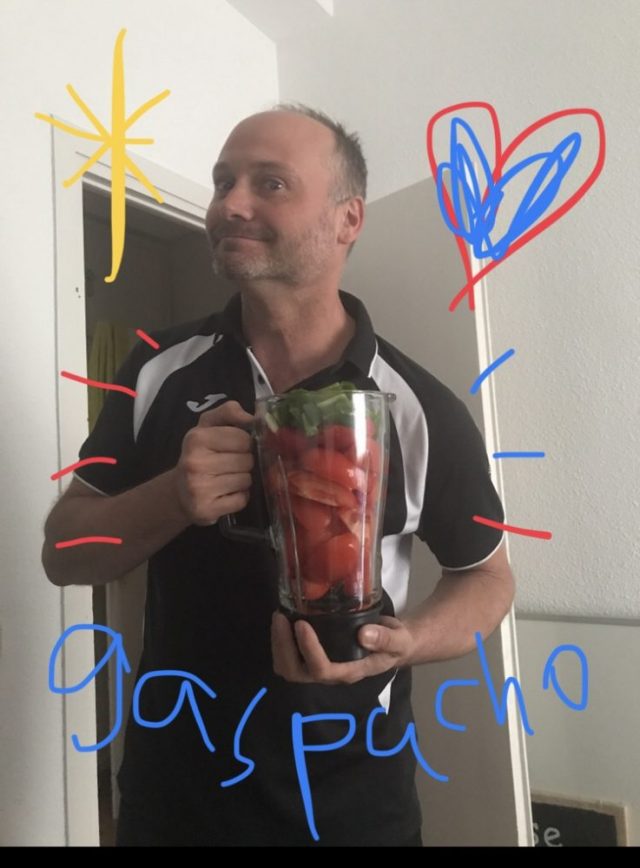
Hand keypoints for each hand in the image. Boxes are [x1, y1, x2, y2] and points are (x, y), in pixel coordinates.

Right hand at [173, 400, 255, 525]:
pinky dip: (239, 497)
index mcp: (196, 438)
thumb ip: (230, 412)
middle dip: (244, 462)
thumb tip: (254, 417)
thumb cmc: (200, 453)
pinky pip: (242, 500)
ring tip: (227, 478)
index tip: (234, 447)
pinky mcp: (206, 510)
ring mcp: (199, 489)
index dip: (245, 443)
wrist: (179, 491)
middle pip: (246, 460)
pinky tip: (226, 493)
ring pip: (246, 480)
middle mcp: (194, 463)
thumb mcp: (209, 426)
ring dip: (243, 480)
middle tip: (230, 464)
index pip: (243, 438)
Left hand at [271, 611, 416, 684]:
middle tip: (280, 617)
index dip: (308, 649)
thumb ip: (385, 638)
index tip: (301, 624)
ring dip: (278, 645)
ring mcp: (321, 668)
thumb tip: (364, 635)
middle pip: (297, 673)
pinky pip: (289, 658)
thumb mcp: (399, 639)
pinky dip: (280, 642)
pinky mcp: (314, 658)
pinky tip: (283, 620)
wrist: (395, 645)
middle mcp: (332, 674)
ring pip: (288, 668)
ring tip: (278, 616)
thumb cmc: (396, 643)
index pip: (323, 669)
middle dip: (284, 647)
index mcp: (351, 671)